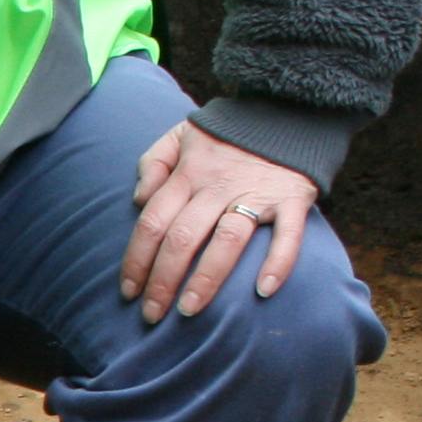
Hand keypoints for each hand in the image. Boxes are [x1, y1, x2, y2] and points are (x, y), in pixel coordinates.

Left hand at [122, 124, 317, 323]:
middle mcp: (218, 186)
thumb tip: (138, 200)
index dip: (137, 260)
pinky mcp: (293, 197)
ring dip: (206, 279)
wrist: (288, 106)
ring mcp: (256, 191)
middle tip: (151, 315)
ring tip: (189, 311)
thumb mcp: (181, 134)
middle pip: (182, 238)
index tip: (128, 292)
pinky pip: (287, 234)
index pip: (153, 222)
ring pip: (226, 240)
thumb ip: (153, 162)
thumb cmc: (228, 131)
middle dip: (162, 280)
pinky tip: (264, 290)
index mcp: (188, 173)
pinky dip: (278, 262)